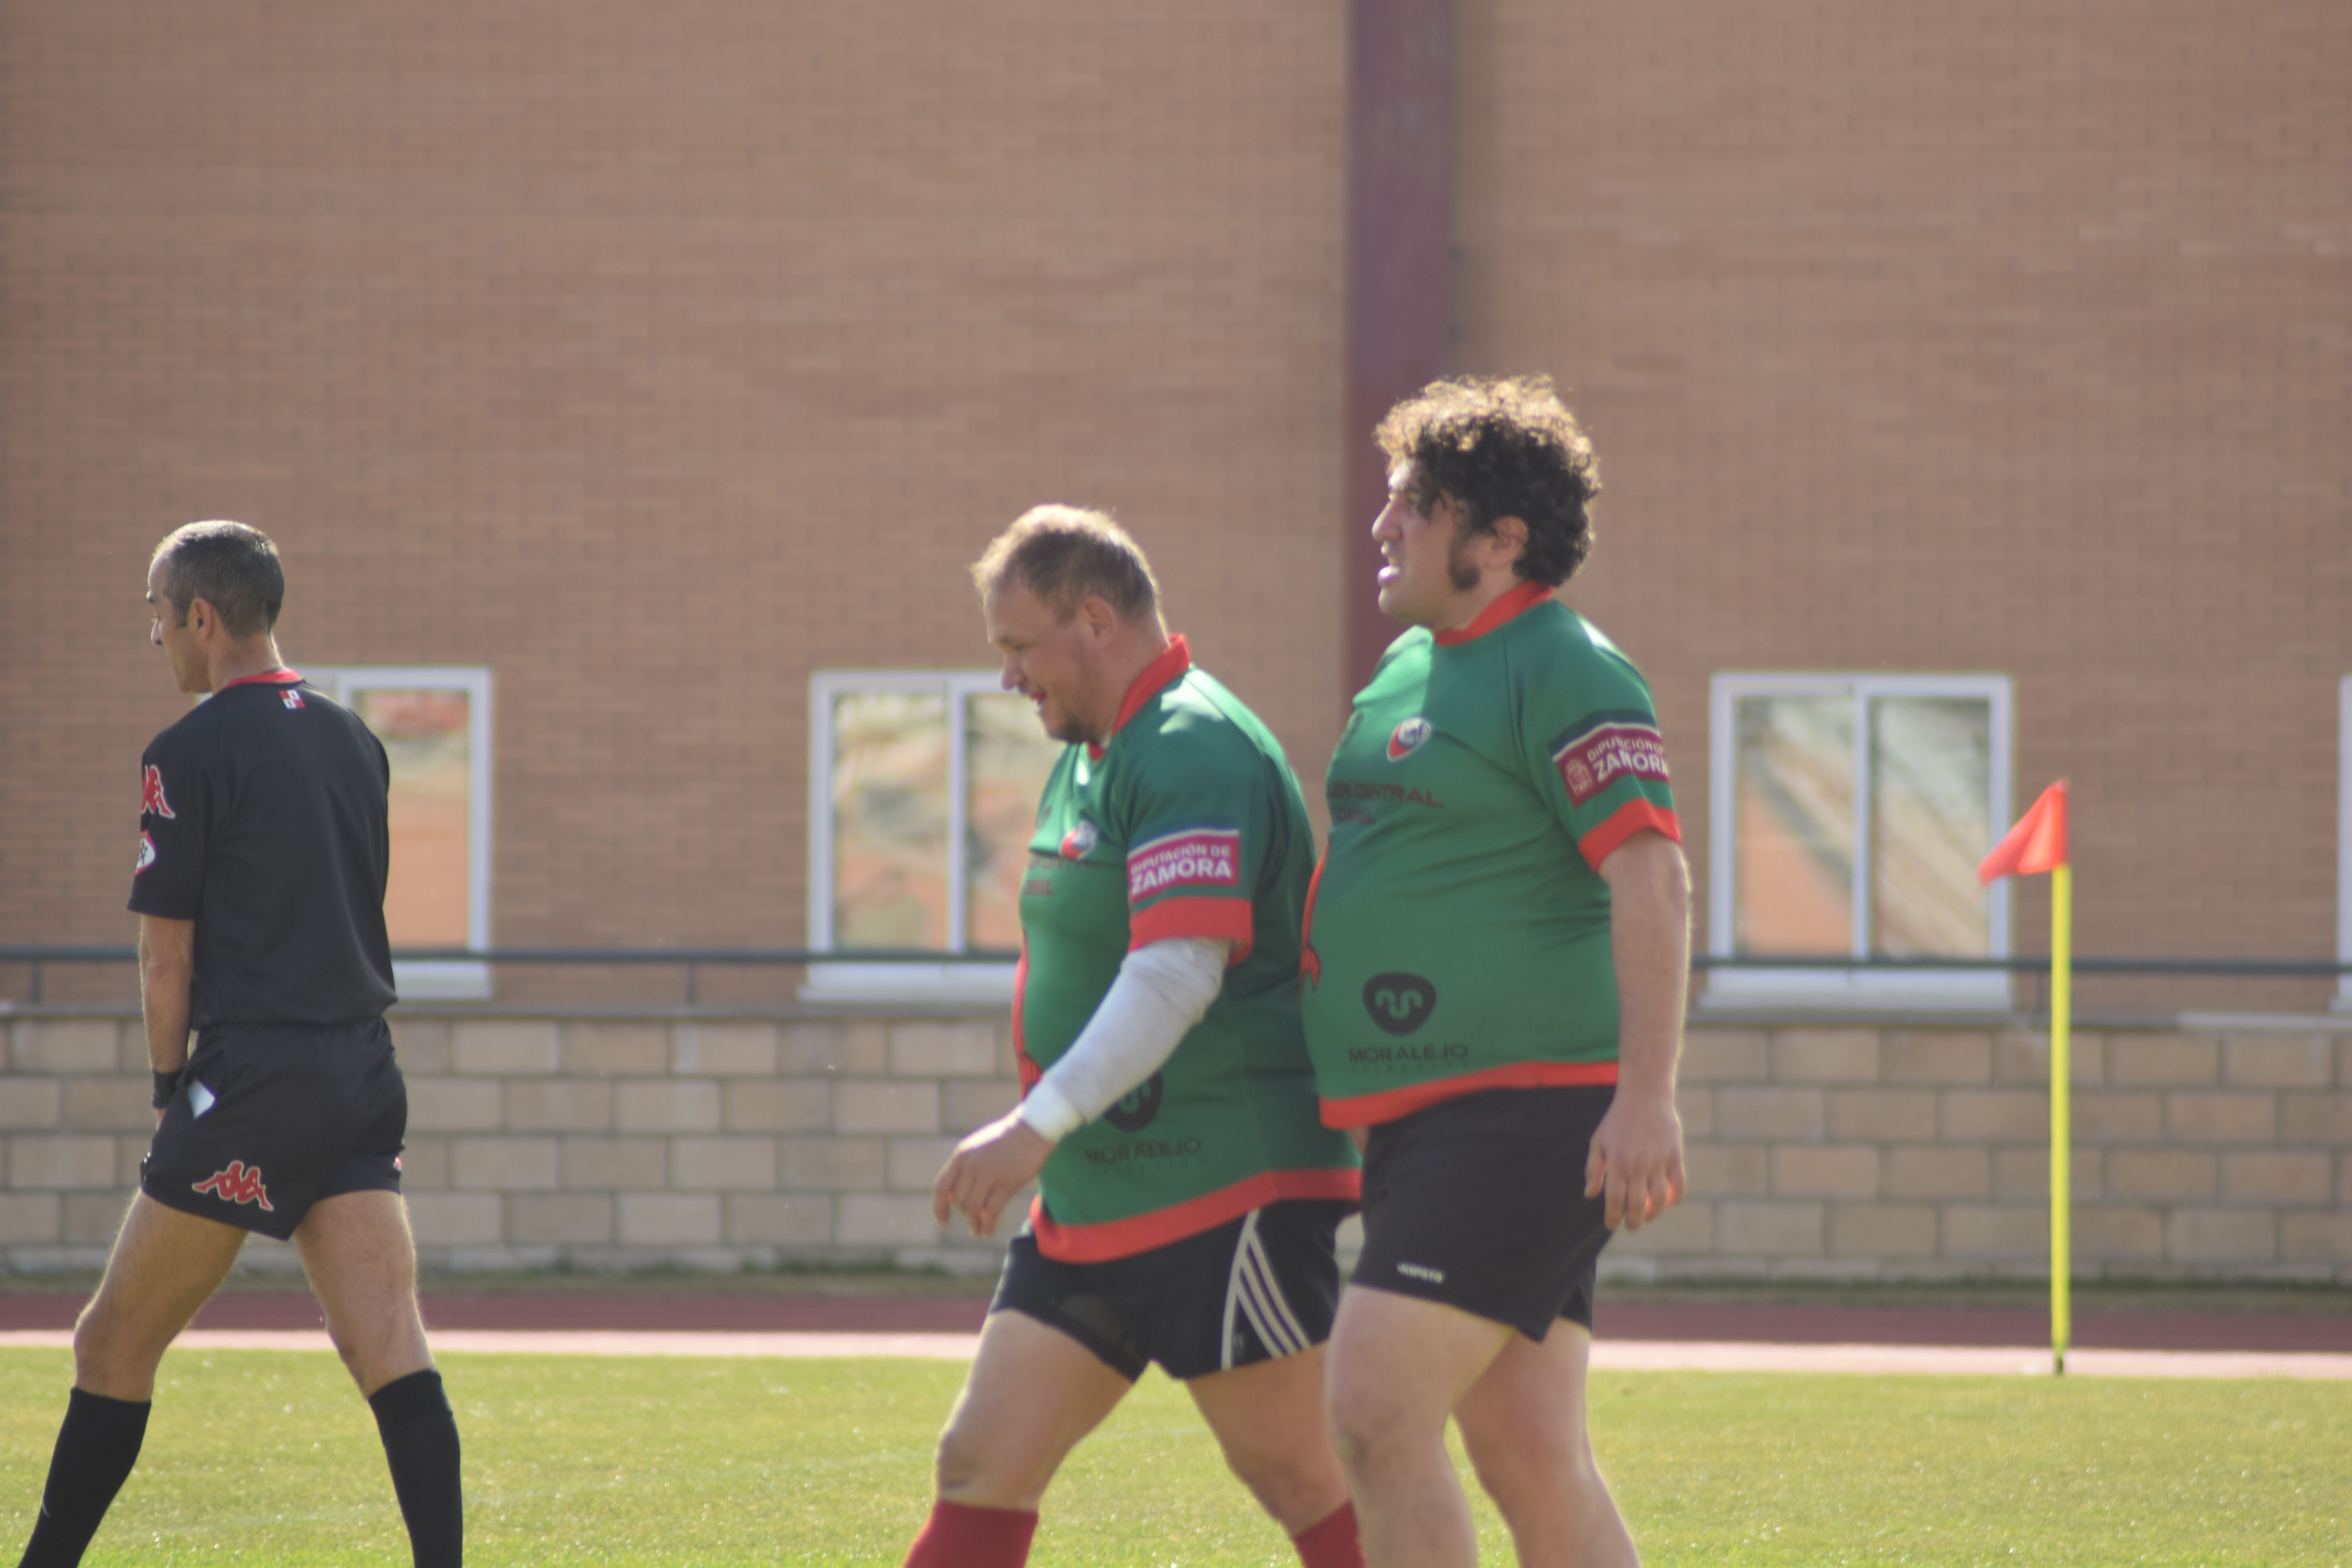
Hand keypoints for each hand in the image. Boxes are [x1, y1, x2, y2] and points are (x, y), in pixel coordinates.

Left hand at [932, 1110, 1052, 1237]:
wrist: (1031, 1129)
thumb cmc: (1005, 1138)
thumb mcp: (977, 1146)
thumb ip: (964, 1167)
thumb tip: (954, 1196)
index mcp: (961, 1155)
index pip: (942, 1187)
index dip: (939, 1208)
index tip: (942, 1222)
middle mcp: (971, 1165)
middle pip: (958, 1201)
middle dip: (964, 1213)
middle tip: (972, 1219)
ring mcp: (989, 1174)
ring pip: (972, 1209)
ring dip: (974, 1224)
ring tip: (977, 1231)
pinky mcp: (1006, 1183)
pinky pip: (991, 1212)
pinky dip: (987, 1226)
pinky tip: (986, 1232)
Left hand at [1584, 1089, 1684, 1231]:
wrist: (1645, 1095)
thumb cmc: (1617, 1119)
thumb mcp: (1598, 1141)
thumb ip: (1593, 1168)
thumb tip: (1590, 1194)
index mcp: (1617, 1164)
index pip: (1614, 1200)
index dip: (1613, 1217)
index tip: (1611, 1225)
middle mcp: (1638, 1166)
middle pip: (1637, 1205)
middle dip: (1633, 1221)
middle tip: (1631, 1227)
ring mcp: (1658, 1162)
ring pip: (1659, 1199)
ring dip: (1654, 1214)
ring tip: (1648, 1217)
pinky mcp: (1674, 1156)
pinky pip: (1679, 1184)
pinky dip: (1675, 1198)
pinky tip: (1669, 1202)